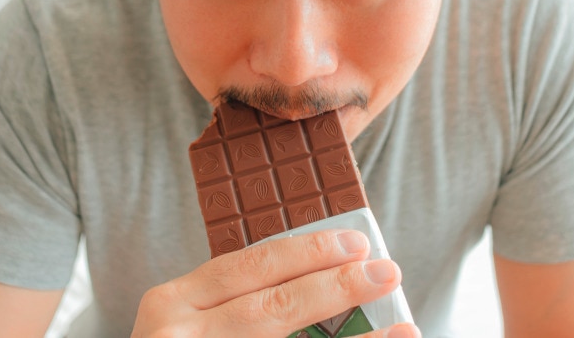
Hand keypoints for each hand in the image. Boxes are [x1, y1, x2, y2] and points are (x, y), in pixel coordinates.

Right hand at [131, 228, 419, 336]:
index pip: (246, 267)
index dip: (306, 252)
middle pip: (272, 308)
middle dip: (337, 287)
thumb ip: (231, 301)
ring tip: (404, 331)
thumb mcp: (185, 323)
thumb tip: (319, 276)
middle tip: (387, 270)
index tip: (355, 243)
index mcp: (169, 304)